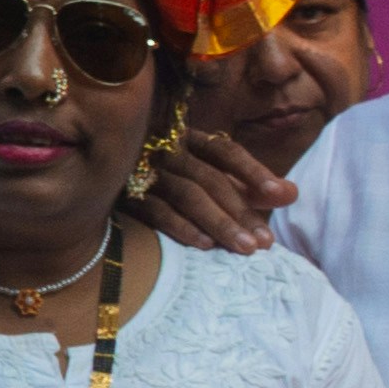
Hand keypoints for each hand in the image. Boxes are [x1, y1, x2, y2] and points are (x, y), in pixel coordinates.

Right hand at [133, 124, 296, 256]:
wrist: (96, 178)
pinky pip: (155, 210)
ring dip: (219, 222)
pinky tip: (204, 245)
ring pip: (187, 194)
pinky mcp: (123, 196)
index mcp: (186, 138)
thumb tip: (292, 194)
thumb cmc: (166, 181)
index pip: (225, 151)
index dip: (253, 172)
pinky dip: (181, 226)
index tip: (282, 195)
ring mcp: (142, 171)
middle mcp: (164, 150)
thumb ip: (246, 186)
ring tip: (245, 248)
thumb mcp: (207, 177)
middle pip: (210, 178)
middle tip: (266, 241)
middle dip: (241, 209)